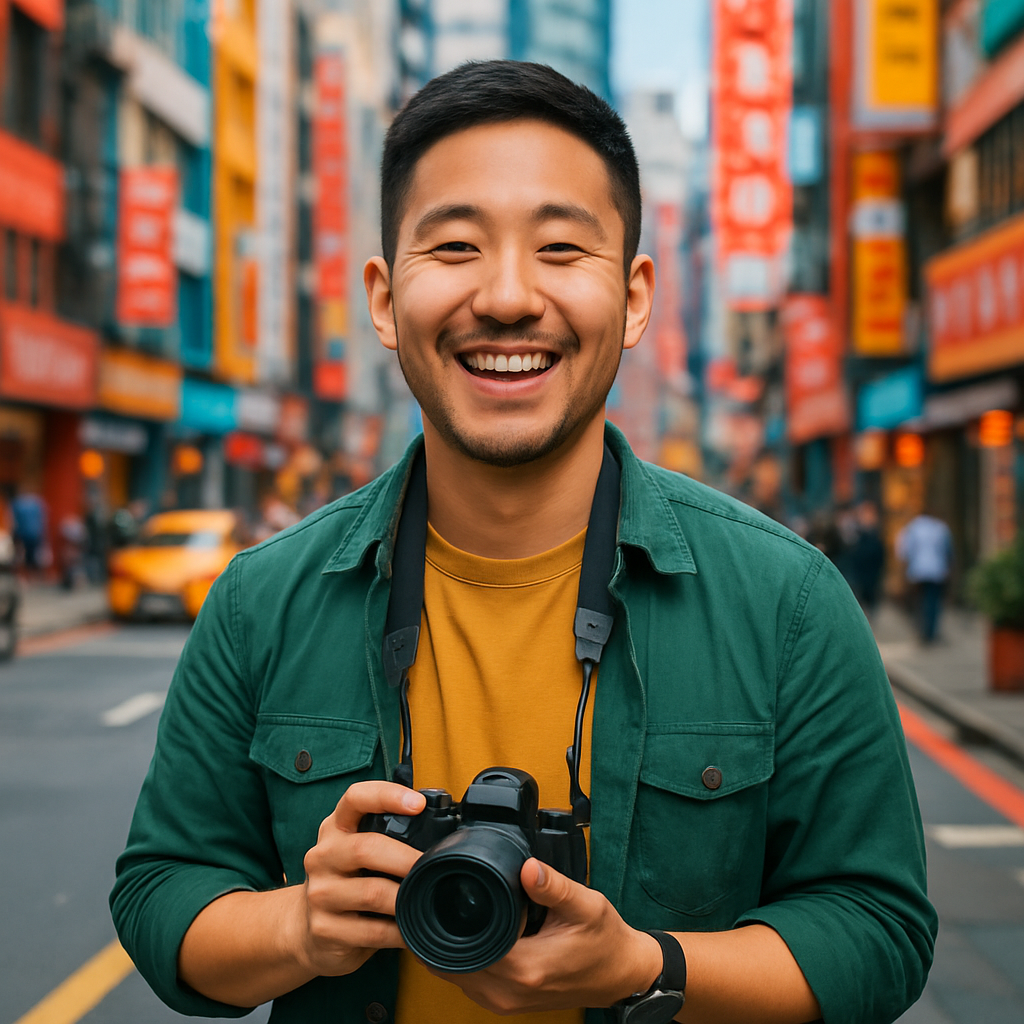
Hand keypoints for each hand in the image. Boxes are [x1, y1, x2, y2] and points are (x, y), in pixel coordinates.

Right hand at [292, 780, 426, 977]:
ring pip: (372, 893)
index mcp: (336, 827)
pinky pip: (373, 931)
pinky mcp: (324, 929)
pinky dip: (400, 931)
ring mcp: (320, 893)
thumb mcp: (360, 851)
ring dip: (406, 898)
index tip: (418, 803)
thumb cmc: (349, 882)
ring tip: (429, 900)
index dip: (387, 795)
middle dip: (407, 858)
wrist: (305, 929)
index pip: (356, 798)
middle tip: (436, 866)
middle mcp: (323, 855)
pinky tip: (412, 930)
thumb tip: (443, 838)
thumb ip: (389, 838)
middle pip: (366, 848)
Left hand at [428, 858, 662, 1014]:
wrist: (622, 974)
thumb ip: (553, 886)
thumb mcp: (585, 905)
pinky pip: (469, 982)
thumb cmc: (606, 941)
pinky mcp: (507, 1002)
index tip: (439, 893)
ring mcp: (506, 1002)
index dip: (446, 920)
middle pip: (451, 963)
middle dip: (439, 931)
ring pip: (456, 975)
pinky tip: (466, 934)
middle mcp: (509, 991)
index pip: (464, 947)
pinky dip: (461, 959)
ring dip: (447, 947)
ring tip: (447, 911)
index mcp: (525, 968)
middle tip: (435, 896)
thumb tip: (526, 866)